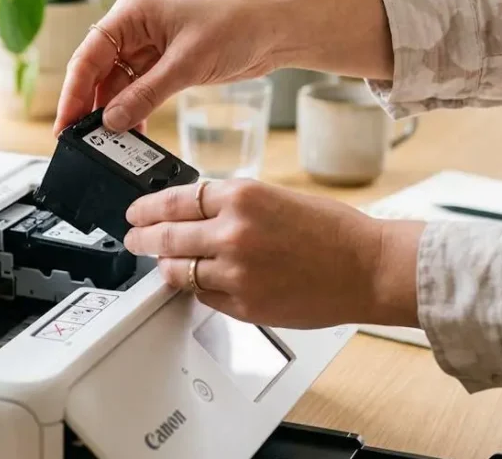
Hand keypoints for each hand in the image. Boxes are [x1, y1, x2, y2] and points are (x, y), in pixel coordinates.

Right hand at [53, 0, 285, 134]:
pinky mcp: (163, 65)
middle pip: (97, 73)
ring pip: (117, 87)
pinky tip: (131, 134)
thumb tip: (112, 121)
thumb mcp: (187, 63)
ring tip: (107, 145)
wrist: (275, 28)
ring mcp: (148, 48)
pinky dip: (134, 112)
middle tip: (80, 141)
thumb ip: (146, 93)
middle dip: (90, 107)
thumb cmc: (236, 25)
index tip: (65, 123)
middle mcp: (133, 29)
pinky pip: (138, 93)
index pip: (88, 56)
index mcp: (131, 13)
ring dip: (113, 114)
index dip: (73, 92)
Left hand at [124, 179, 423, 328]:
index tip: (136, 212)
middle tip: (134, 238)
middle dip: (142, 238)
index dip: (147, 208)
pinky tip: (199, 283)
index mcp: (241, 196)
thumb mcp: (274, 197)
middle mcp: (233, 232)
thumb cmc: (332, 232)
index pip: (174, 200)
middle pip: (166, 236)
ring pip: (179, 270)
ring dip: (166, 266)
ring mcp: (235, 272)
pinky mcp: (243, 304)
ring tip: (161, 263)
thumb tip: (193, 213)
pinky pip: (204, 296)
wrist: (368, 268)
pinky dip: (197, 289)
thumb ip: (231, 205)